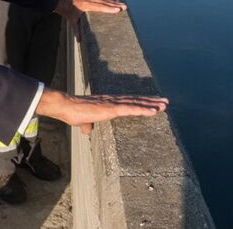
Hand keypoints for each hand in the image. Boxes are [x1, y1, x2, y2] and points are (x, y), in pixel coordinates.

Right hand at [36, 89, 168, 133]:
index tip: (153, 103)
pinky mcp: (112, 108)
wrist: (66, 107)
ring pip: (137, 103)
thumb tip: (87, 130)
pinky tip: (154, 111)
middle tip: (165, 101)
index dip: (141, 102)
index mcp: (109, 104)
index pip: (129, 102)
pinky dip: (143, 110)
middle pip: (136, 100)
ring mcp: (114, 104)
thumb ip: (88, 125)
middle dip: (151, 101)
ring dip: (151, 105)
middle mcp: (114, 101)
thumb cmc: (74, 113)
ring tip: (164, 105)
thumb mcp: (84, 121)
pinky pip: (131, 109)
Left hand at [55, 0, 126, 41]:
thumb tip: (78, 41)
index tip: (117, 10)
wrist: (64, 2)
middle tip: (125, 7)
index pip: (99, 7)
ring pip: (104, 0)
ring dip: (114, 2)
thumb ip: (76, 31)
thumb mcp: (72, 22)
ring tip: (123, 5)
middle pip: (104, 2)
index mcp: (86, 5)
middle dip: (115, 5)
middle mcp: (90, 0)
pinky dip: (109, 1)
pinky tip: (115, 2)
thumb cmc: (69, 13)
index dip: (109, 9)